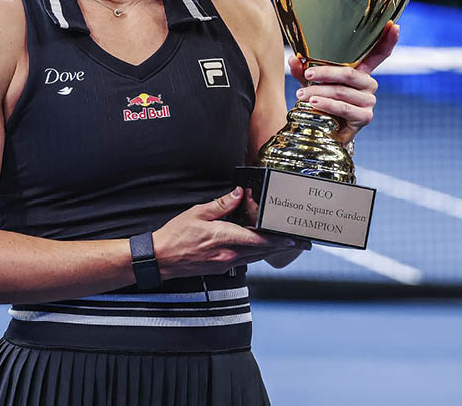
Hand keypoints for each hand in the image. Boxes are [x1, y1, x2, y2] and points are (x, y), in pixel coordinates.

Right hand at [152, 187, 309, 279]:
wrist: (161, 259)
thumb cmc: (176, 235)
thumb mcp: (197, 213)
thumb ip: (221, 204)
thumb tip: (239, 194)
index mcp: (223, 238)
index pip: (257, 239)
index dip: (278, 239)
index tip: (293, 239)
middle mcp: (228, 255)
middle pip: (262, 251)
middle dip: (282, 247)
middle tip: (300, 244)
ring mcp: (225, 264)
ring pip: (255, 258)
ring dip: (271, 251)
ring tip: (287, 245)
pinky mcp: (221, 269)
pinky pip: (245, 261)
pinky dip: (256, 254)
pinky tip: (260, 249)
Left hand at [288, 22, 398, 142]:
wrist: (325, 131)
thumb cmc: (322, 102)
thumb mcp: (312, 83)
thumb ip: (304, 71)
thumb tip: (293, 60)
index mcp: (361, 72)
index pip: (379, 54)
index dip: (387, 40)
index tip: (394, 25)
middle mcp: (369, 84)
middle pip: (350, 73)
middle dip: (326, 72)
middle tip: (307, 73)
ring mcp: (369, 101)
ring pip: (342, 91)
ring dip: (319, 91)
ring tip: (301, 94)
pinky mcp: (365, 117)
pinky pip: (344, 108)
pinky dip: (327, 104)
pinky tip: (314, 103)